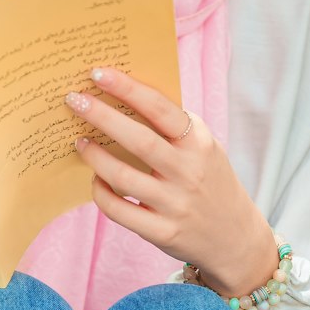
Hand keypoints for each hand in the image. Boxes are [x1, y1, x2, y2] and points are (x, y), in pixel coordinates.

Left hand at [66, 67, 277, 298]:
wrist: (236, 237)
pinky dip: (100, 192)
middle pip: (138, 140)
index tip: (98, 73)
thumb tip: (124, 97)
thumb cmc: (210, 181)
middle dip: (101, 116)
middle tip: (73, 100)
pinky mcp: (163, 232)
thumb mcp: (205, 148)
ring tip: (79, 142)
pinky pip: (119, 211)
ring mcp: (175, 205)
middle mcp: (189, 172)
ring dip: (94, 157)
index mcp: (200, 143)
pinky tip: (94, 179)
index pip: (161, 109)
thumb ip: (174, 128)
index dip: (128, 89)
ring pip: (122, 178)